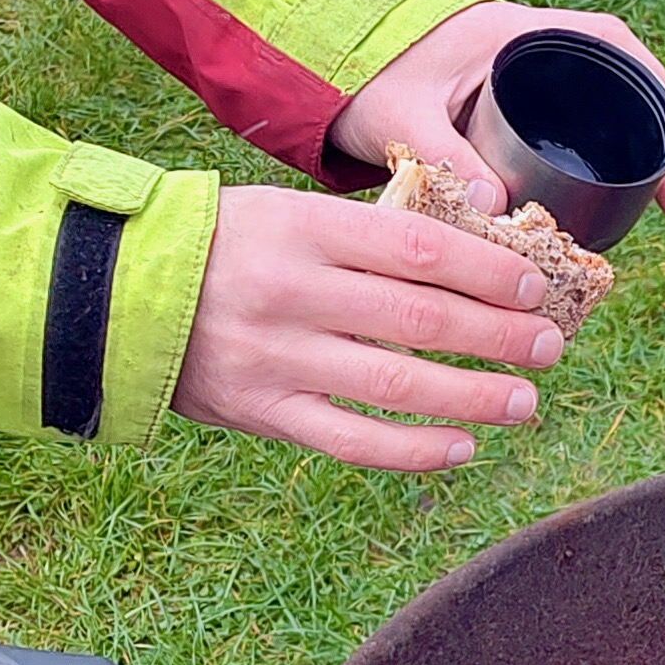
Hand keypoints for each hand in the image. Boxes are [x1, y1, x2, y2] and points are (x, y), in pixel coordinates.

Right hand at [174, 181, 567, 468]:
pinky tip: (461, 447)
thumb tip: (469, 253)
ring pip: (395, 385)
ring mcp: (277, 358)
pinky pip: (351, 440)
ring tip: (525, 401)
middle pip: (419, 319)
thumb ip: (364, 235)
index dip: (486, 270)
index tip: (533, 285)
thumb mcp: (287, 213)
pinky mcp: (263, 411)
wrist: (114, 292)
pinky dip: (412, 450)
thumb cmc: (223, 246)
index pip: (417, 248)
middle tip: (551, 344)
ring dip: (472, 397)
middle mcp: (294, 293)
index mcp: (305, 229)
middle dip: (497, 335)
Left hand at [329, 0, 664, 220]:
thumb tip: (497, 210)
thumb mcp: (402, 116)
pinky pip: (579, 136)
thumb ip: (442, 156)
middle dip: (661, 142)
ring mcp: (534, 87)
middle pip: (623, 90)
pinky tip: (628, 207)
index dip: (650, 87)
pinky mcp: (521, 117)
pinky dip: (608, 168)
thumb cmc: (367, 77)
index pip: (610, 44)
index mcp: (519, 36)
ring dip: (644, 159)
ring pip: (606, 118)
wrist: (328, 67)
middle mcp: (538, 56)